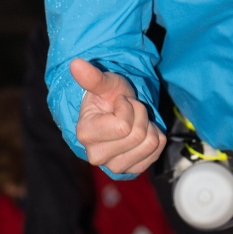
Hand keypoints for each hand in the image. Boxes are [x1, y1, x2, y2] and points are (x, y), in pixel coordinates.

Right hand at [71, 58, 165, 173]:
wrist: (115, 112)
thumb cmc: (108, 96)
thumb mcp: (105, 84)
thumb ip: (93, 77)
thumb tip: (76, 63)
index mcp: (86, 134)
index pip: (124, 126)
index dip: (128, 107)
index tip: (120, 103)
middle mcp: (97, 156)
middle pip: (139, 135)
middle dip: (140, 114)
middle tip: (129, 110)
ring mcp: (114, 166)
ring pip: (150, 144)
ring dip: (148, 125)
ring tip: (135, 120)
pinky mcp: (132, 170)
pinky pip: (157, 153)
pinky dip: (155, 137)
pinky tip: (142, 132)